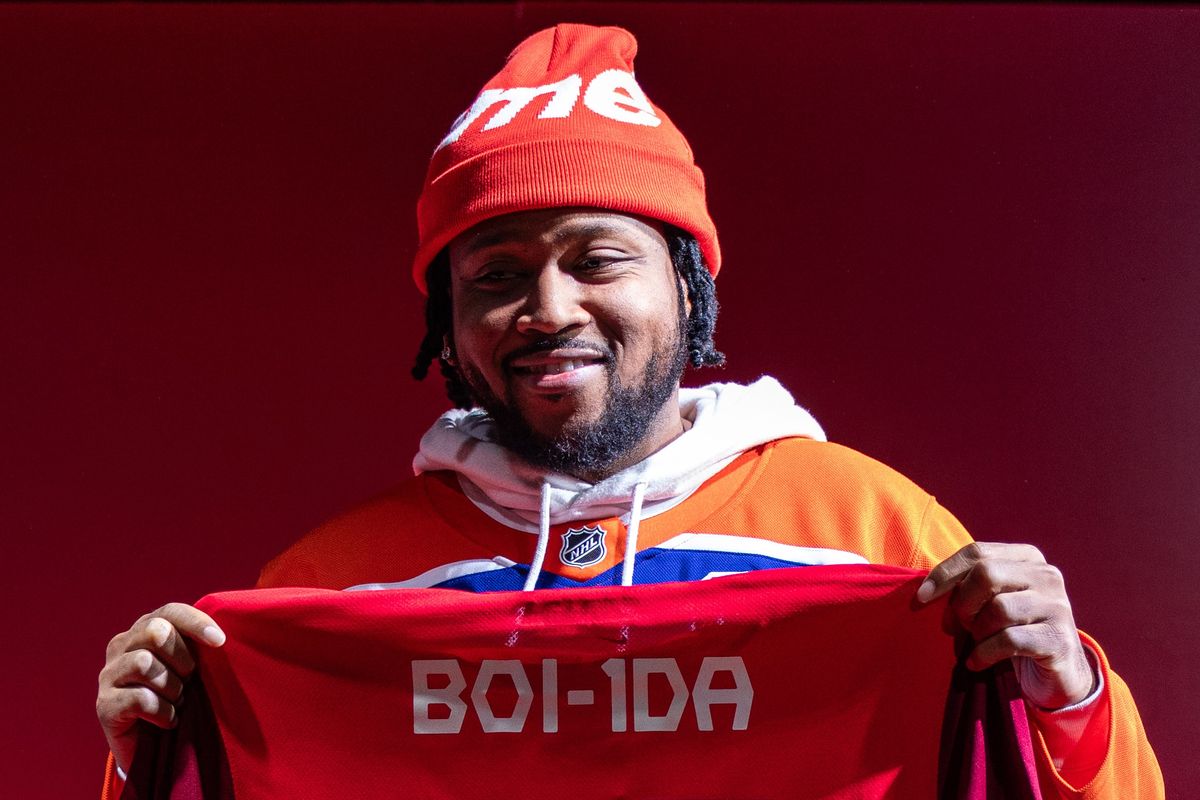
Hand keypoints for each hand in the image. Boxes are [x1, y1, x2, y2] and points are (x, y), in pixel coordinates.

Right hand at [96, 603, 225, 774]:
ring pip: (145, 663)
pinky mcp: (104, 705)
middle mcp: (121, 646)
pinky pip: (139, 699)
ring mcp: (108, 675)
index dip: (196, 622)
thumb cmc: (180, 695)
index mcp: (144, 628)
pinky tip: (168, 720)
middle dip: (182, 659)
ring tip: (177, 702)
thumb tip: (220, 636)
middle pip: (156, 632)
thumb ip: (200, 645)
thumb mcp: (192, 667)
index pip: (170, 611)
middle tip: (189, 681)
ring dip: (172, 688)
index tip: (220, 641)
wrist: (155, 745)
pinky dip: (163, 712)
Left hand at [917, 542, 1093, 709]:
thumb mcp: (990, 602)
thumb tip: (926, 593)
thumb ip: (967, 588)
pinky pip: (1009, 640)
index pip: (977, 552)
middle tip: (960, 625)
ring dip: (977, 630)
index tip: (920, 598)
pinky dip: (984, 653)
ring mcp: (1057, 606)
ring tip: (976, 642)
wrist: (1058, 672)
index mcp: (1027, 558)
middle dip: (963, 603)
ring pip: (999, 609)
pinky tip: (976, 662)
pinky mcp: (1058, 639)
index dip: (944, 574)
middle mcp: (1046, 575)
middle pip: (987, 574)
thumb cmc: (1013, 630)